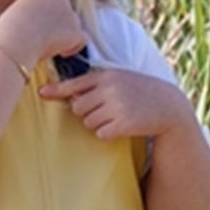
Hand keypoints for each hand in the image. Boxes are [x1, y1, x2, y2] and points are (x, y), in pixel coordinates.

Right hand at [0, 0, 87, 72]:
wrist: (14, 41)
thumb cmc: (8, 34)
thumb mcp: (16, 16)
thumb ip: (30, 15)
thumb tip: (35, 28)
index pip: (54, 4)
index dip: (49, 20)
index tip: (40, 31)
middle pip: (66, 14)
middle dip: (59, 27)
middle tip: (47, 42)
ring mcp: (70, 13)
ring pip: (74, 27)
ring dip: (65, 38)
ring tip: (50, 48)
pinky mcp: (75, 29)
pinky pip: (82, 40)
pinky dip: (73, 48)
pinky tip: (62, 54)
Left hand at [38, 67, 188, 141]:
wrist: (167, 106)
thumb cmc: (139, 92)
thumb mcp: (119, 79)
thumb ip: (96, 84)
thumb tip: (69, 97)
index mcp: (106, 76)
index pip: (75, 84)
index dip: (57, 90)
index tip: (41, 93)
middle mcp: (109, 89)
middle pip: (78, 107)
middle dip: (87, 112)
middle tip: (106, 109)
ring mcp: (115, 106)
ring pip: (87, 122)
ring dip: (98, 123)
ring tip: (116, 116)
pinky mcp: (122, 123)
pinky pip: (100, 133)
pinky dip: (108, 133)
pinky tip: (122, 126)